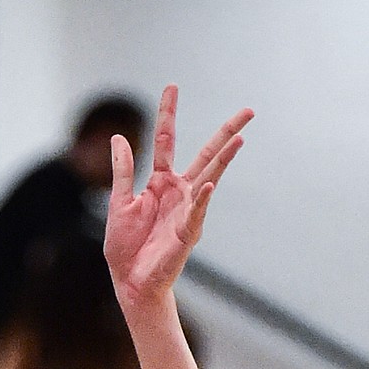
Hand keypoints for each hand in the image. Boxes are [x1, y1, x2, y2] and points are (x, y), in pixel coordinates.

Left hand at [104, 85, 250, 308]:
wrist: (131, 282)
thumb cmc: (126, 247)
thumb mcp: (119, 203)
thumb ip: (123, 171)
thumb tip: (120, 137)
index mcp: (160, 182)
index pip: (167, 140)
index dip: (168, 113)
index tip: (172, 86)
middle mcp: (180, 191)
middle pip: (207, 154)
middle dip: (226, 132)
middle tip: (249, 110)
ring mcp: (187, 210)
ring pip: (210, 177)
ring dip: (225, 158)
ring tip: (241, 137)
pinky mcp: (187, 232)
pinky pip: (196, 212)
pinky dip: (201, 199)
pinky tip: (208, 184)